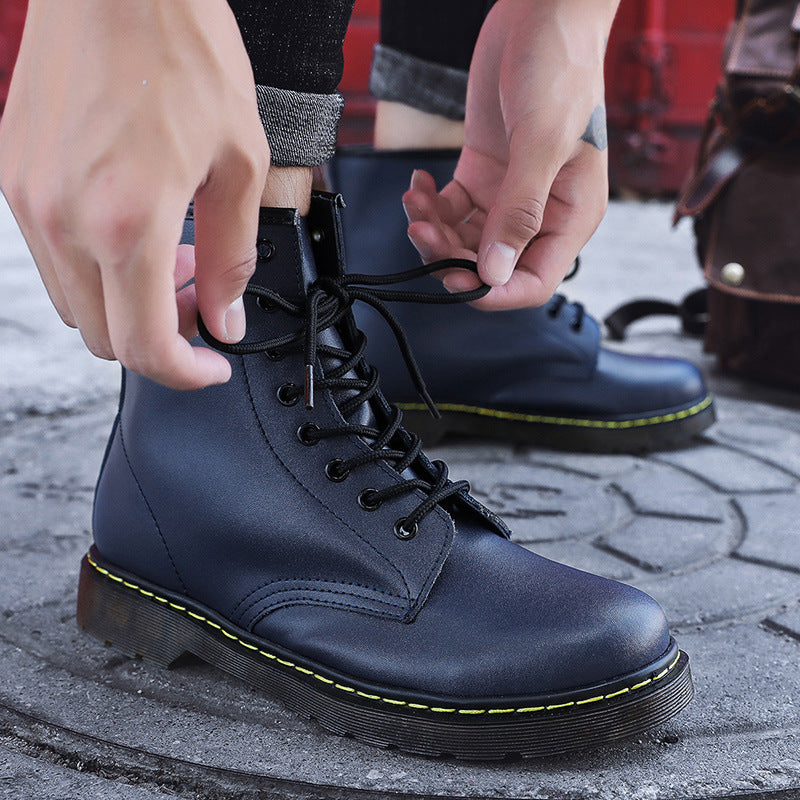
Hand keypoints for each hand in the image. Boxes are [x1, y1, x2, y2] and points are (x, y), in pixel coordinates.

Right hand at [0, 0, 268, 388]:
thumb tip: (225, 317)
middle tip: (201, 299)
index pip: (145, 347)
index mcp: (127, 223)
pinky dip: (96, 270)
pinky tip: (132, 232)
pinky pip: (53, 259)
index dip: (185, 373)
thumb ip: (233, 256)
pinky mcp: (14, 179)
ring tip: (172, 259)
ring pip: (76, 304)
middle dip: (161, 336)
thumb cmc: (184, 53)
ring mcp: (29, 200)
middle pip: (106, 337)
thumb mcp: (239, 164)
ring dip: (126, 304)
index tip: (211, 364)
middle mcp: (64, 221)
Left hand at [403, 0, 615, 309]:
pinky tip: (420, 185)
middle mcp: (541, 213)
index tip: (454, 280)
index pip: (533, 282)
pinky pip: (452, 210)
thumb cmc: (560, 67)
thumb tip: (496, 272)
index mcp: (571, 216)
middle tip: (422, 230)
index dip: (494, 292)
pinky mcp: (484, 174)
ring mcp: (510, 195)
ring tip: (417, 201)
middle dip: (450, 254)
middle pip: (491, 265)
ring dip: (434, 229)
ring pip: (465, 240)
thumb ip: (518, 212)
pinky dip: (431, 205)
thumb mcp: (542, 142)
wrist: (541, 14)